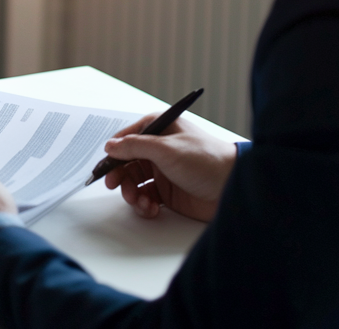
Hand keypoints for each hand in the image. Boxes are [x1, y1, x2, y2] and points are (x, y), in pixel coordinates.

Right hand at [103, 113, 236, 221]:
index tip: (104, 169)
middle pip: (127, 163)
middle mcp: (159, 148)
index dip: (114, 154)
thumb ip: (135, 146)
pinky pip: (146, 197)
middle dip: (121, 177)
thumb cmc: (206, 160)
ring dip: (132, 193)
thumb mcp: (166, 149)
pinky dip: (144, 204)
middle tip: (116, 187)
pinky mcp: (169, 191)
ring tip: (140, 202)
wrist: (233, 187)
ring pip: (135, 182)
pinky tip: (150, 209)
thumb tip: (110, 146)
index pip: (126, 139)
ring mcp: (163, 170)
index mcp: (159, 129)